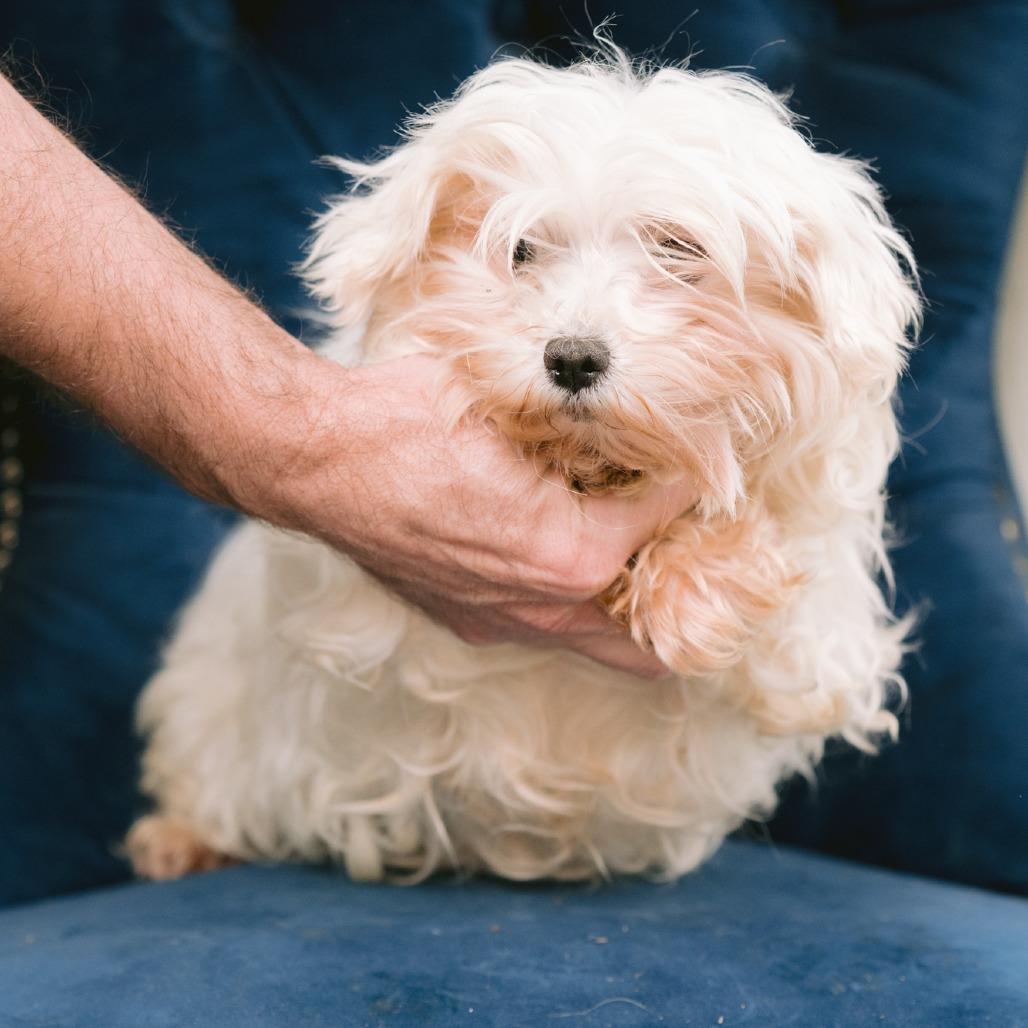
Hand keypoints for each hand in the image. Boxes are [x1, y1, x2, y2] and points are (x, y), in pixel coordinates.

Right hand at [252, 353, 696, 676]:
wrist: (316, 456)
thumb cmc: (408, 418)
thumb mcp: (515, 402)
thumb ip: (587, 427)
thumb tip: (636, 418)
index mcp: (572, 553)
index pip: (670, 515)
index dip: (689, 472)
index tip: (691, 449)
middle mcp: (544, 607)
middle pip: (652, 644)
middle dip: (679, 588)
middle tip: (685, 535)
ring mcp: (501, 624)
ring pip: (597, 642)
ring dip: (624, 597)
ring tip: (630, 541)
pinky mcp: (467, 621)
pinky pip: (545, 625)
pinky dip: (570, 596)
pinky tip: (559, 545)